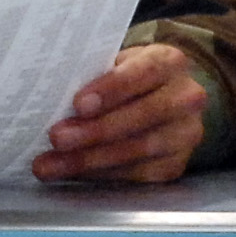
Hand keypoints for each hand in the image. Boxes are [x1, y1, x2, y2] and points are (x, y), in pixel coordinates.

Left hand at [32, 43, 207, 184]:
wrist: (159, 101)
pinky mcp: (175, 165)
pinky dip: (100, 174)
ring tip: (51, 164)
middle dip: (96, 130)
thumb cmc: (125, 79)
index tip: (78, 104)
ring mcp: (185, 134)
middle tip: (57, 138)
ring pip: (139, 149)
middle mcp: (186, 97)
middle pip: (144, 115)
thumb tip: (48, 94)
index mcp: (170, 62)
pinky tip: (72, 173)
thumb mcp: (114, 65)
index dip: (112, 89)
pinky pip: (137, 174)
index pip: (145, 72)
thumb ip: (93, 75)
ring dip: (90, 159)